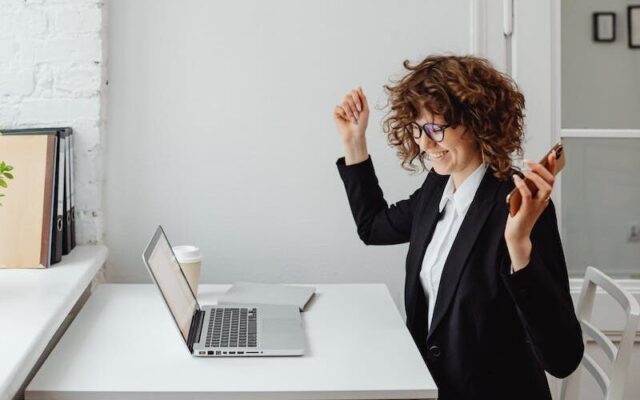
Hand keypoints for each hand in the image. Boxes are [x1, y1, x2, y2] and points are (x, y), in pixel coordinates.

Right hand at [333, 87, 368, 143]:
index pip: (354, 92)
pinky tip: (345, 119)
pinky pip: (339, 107)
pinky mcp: (336, 112)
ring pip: (344, 102)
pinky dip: (344, 114)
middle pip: (348, 96)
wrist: (355, 134)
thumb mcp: (365, 109)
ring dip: (350, 112)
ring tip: (353, 119)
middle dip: (354, 106)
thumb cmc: (361, 124)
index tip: (360, 108)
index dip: (357, 98)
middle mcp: (348, 103)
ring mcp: (342, 107)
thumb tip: (359, 86)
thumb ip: (363, 98)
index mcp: (355, 101)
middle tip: (357, 115)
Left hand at [504, 152, 556, 269]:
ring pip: (544, 187)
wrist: (517, 235)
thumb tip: (524, 174)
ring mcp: (537, 206)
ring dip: (535, 176)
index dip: (553, 166)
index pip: (551, 179)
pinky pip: (527, 195)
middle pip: (550, 181)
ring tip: (524, 169)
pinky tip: (516, 178)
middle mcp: (543, 201)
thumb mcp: (524, 199)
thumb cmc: (519, 217)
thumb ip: (527, 189)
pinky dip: (522, 185)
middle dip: (542, 168)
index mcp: (543, 197)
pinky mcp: (527, 210)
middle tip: (529, 161)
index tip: (552, 153)